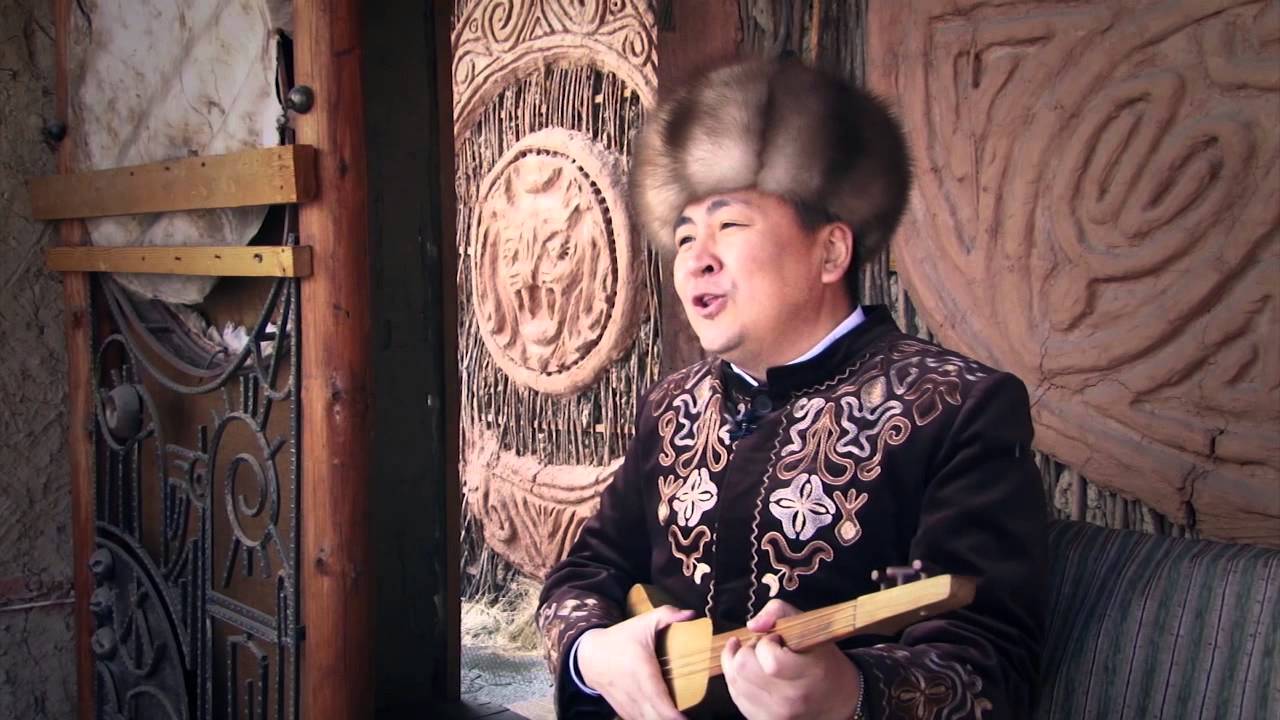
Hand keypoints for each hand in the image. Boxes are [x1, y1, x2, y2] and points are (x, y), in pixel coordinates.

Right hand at [577, 604, 695, 719]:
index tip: (685, 718)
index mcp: (642, 670)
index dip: (672, 714)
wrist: (589, 654)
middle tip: (685, 718)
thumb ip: (667, 615)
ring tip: (675, 719)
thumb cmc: (620, 638)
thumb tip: (691, 614)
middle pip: (654, 716)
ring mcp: (626, 702)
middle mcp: (634, 690)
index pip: (658, 698)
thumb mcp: (643, 622)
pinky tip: (658, 718)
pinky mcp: (621, 709)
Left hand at [720, 599, 861, 719]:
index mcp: (809, 675)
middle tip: (761, 647)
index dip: (765, 643)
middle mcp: (791, 700)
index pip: (770, 660)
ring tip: (756, 658)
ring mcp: (776, 715)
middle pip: (743, 669)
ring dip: (739, 663)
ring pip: (734, 681)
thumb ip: (779, 612)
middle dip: (747, 650)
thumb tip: (752, 625)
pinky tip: (751, 673)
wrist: (838, 700)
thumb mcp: (811, 626)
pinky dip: (738, 680)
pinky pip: (736, 696)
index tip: (775, 640)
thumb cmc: (824, 660)